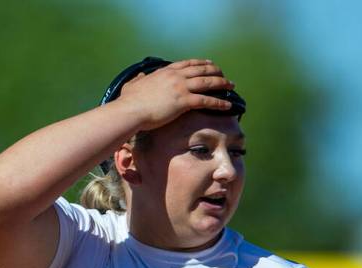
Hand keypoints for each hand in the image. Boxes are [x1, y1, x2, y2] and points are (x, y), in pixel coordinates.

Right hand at [115, 59, 235, 129]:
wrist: (131, 110)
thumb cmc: (130, 101)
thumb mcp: (133, 84)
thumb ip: (139, 79)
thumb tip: (140, 76)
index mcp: (165, 72)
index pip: (187, 64)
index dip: (201, 63)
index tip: (210, 63)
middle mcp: (175, 76)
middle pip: (201, 70)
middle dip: (215, 72)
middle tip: (225, 76)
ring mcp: (180, 88)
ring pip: (207, 83)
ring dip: (221, 83)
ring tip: (231, 85)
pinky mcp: (184, 101)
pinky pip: (206, 100)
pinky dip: (219, 102)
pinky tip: (228, 104)